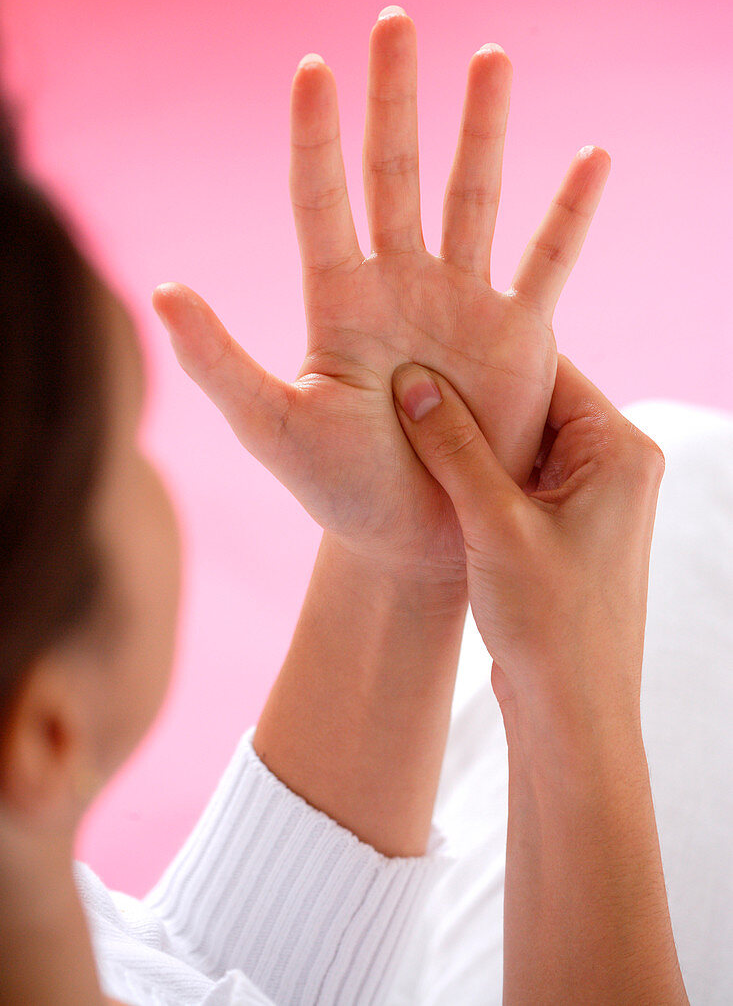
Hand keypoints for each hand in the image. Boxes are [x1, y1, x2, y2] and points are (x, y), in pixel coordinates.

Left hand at [152, 8, 609, 590]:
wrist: (412, 540)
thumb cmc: (337, 490)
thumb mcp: (271, 426)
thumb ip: (218, 361)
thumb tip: (163, 289)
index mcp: (336, 299)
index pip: (319, 199)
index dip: (315, 136)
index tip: (310, 70)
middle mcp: (398, 284)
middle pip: (394, 174)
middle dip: (394, 100)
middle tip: (395, 23)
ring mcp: (460, 302)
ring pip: (470, 197)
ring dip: (480, 128)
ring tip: (490, 56)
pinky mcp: (516, 335)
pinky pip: (548, 263)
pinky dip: (570, 213)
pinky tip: (591, 157)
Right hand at [392, 351, 665, 720]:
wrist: (571, 715)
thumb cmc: (550, 624)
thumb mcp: (495, 525)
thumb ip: (455, 448)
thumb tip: (414, 382)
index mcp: (620, 452)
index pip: (550, 373)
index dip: (489, 363)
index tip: (427, 356)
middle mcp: (615, 468)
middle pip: (534, 407)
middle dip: (474, 405)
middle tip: (408, 392)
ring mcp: (592, 501)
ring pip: (521, 446)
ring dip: (473, 446)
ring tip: (413, 433)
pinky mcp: (566, 531)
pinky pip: (519, 483)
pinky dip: (481, 480)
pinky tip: (435, 481)